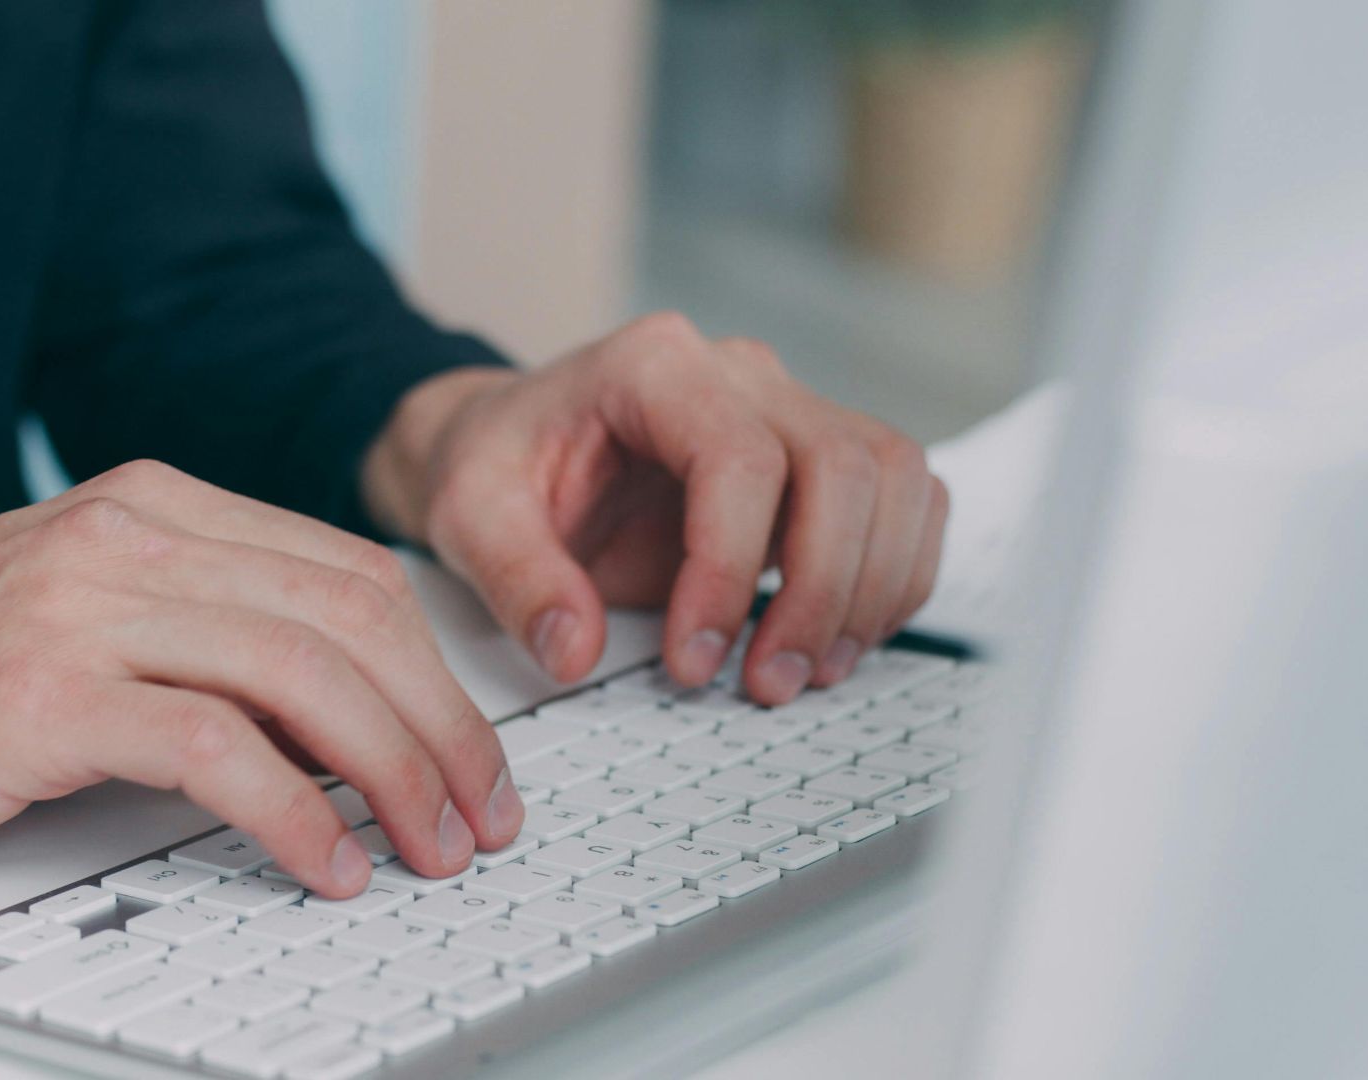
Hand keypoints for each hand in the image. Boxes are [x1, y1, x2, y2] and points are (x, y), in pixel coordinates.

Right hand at [0, 462, 523, 890]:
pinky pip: (214, 748)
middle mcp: (130, 533)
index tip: (475, 755)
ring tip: (428, 850)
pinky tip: (326, 865)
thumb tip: (353, 718)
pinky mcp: (39, 690)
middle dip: (442, 728)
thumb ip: (209, 634)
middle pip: (351, 618)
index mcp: (158, 504)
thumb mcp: (90, 615)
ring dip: (393, 773)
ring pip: (302, 672)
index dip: (437, 671)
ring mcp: (83, 602)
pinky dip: (294, 814)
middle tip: (481, 816)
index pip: (351, 574)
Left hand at [364, 312, 948, 704]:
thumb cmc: (495, 464)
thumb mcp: (467, 516)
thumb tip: (574, 651)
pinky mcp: (815, 459)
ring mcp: (787, 409)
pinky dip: (891, 575)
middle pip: (843, 464)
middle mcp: (738, 375)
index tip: (693, 659)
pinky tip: (837, 639)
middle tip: (766, 684)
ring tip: (807, 672)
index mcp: (652, 367)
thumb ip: (516, 580)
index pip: (741, 458)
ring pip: (892, 478)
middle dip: (821, 591)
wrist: (508, 443)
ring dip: (870, 588)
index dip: (731, 569)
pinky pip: (901, 500)